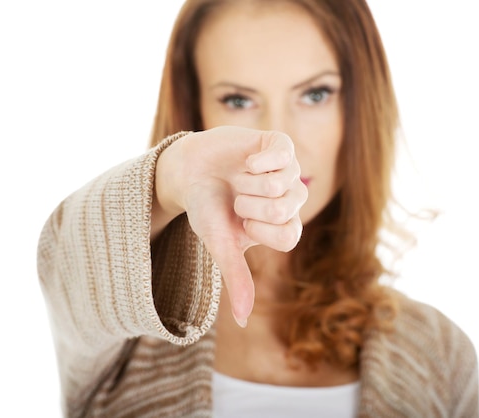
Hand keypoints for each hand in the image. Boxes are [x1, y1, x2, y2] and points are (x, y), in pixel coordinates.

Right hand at [155, 126, 306, 326]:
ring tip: (239, 178)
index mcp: (281, 226)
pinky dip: (259, 160)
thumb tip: (242, 322)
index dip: (259, 229)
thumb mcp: (220, 245)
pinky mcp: (278, 145)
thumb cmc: (206, 210)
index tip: (240, 221)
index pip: (289, 237)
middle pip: (285, 209)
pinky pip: (283, 154)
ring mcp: (287, 171)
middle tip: (237, 198)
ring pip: (282, 183)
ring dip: (249, 183)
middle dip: (250, 205)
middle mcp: (290, 200)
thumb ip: (236, 278)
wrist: (188, 172)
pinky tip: (247, 162)